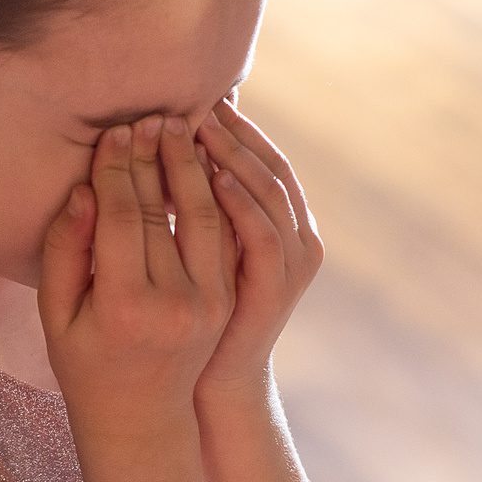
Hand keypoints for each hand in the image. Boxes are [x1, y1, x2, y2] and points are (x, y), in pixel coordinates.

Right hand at [39, 115, 233, 427]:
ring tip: (183, 129)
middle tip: (150, 117)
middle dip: (157, 160)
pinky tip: (207, 164)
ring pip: (208, 217)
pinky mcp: (228, 301)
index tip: (115, 134)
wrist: (140, 416)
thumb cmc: (84, 362)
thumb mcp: (55, 312)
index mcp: (126, 308)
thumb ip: (65, 250)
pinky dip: (220, 196)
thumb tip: (83, 189)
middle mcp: (176, 305)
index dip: (117, 171)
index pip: (123, 219)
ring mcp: (209, 304)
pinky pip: (227, 236)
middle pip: (166, 212)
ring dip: (196, 168)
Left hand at [193, 100, 323, 397]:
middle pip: (269, 166)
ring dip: (235, 156)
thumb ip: (206, 208)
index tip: (200, 96)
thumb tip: (185, 147)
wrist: (208, 385)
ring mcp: (292, 264)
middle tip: (200, 98)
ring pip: (270, 192)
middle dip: (234, 132)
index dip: (236, 127)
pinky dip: (242, 203)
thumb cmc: (191, 319)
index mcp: (280, 225)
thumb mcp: (203, 255)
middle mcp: (296, 238)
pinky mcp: (276, 289)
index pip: (262, 159)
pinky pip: (263, 237)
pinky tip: (213, 178)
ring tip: (200, 127)